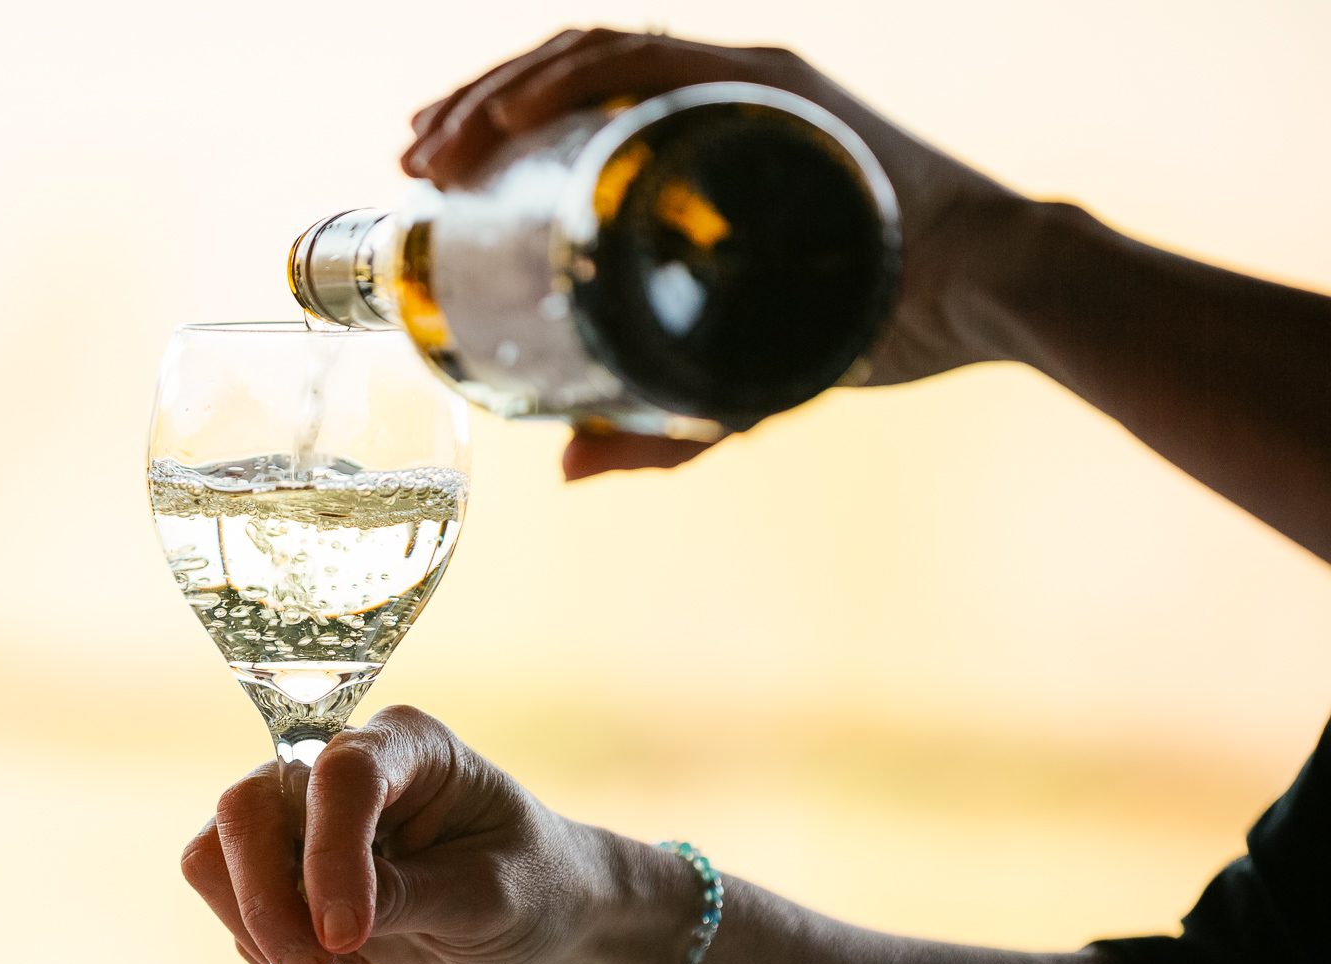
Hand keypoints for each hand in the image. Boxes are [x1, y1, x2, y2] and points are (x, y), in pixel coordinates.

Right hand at [180, 705, 702, 963]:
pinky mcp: (282, 864)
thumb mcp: (492, 896)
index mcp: (407, 744)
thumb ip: (414, 897)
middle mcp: (339, 763)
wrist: (532, 913)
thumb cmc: (530, 883)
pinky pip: (230, 899)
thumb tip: (329, 922)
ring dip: (258, 929)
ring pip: (219, 852)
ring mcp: (301, 812)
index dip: (330, 855)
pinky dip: (266, 947)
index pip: (341, 776)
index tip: (346, 936)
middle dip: (268, 903)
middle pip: (250, 808)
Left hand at [406, 30, 1033, 478]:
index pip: (573, 100)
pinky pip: (657, 63)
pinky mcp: (774, 91)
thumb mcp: (736, 380)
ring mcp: (741, 85)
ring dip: (501, 93)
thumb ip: (660, 424)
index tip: (428, 171)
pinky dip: (575, 80)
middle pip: (566, 70)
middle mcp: (713, 91)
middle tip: (415, 164)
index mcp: (698, 135)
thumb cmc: (864, 325)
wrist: (988, 297)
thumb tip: (569, 468)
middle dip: (476, 109)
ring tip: (440, 149)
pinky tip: (512, 117)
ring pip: (594, 54)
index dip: (489, 120)